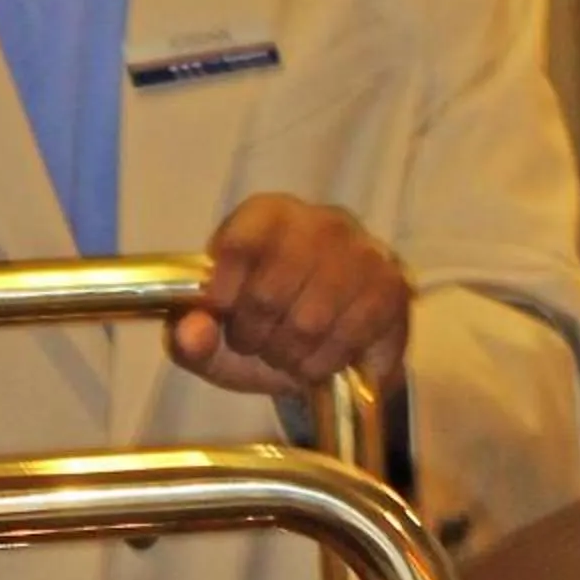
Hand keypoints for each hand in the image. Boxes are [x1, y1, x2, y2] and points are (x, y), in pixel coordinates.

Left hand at [169, 195, 410, 400]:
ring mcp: (361, 253)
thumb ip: (188, 335)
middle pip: (269, 292)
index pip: (239, 244)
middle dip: (253, 335)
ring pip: (309, 321)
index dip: (223, 293)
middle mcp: (319, 222)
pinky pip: (347, 338)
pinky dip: (322, 364)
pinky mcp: (391, 288)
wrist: (327, 350)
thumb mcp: (214, 336)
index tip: (223, 315)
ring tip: (285, 353)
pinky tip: (316, 359)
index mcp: (267, 215)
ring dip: (287, 354)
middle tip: (256, 342)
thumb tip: (193, 331)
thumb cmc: (262, 328)